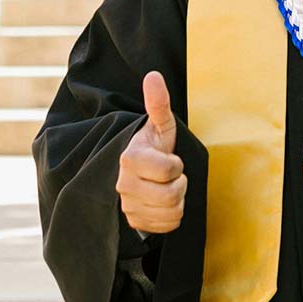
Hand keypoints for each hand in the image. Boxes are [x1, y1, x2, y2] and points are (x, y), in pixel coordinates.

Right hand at [116, 70, 186, 233]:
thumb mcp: (160, 126)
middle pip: (171, 195)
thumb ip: (159, 103)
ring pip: (171, 212)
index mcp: (130, 158)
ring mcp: (127, 205)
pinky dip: (172, 216)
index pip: (169, 169)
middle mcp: (123, 184)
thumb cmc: (154, 147)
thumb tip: (154, 75)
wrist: (139, 174)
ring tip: (167, 188)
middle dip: (179, 184)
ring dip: (177, 200)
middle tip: (171, 176)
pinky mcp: (134, 222)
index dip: (177, 165)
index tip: (170, 160)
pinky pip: (167, 226)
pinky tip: (164, 204)